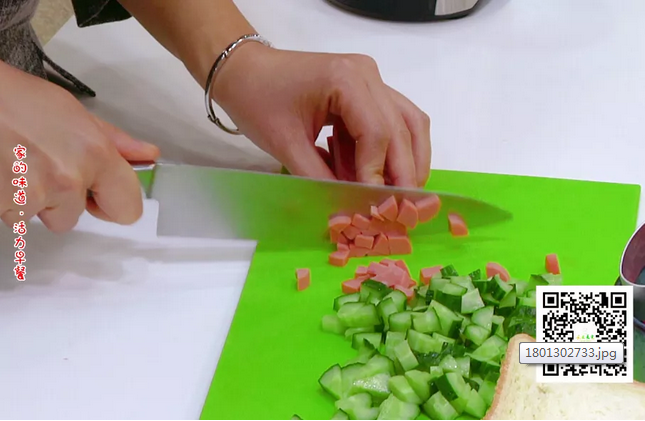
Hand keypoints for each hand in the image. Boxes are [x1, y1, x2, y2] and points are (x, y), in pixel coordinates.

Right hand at [0, 61, 159, 232]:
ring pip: (42, 217)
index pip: (128, 209)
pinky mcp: (6, 205)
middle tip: (41, 165)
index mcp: (94, 154)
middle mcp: (69, 178)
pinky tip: (3, 170)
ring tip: (16, 163)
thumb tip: (148, 156)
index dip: (111, 204)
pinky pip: (15, 217)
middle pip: (74, 218)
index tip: (97, 194)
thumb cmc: (16, 99)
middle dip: (61, 201)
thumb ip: (114, 141)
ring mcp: (34, 195)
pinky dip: (7, 200)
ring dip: (31, 200)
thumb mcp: (73, 112)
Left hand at [211, 43, 430, 187]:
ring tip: (401, 193)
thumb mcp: (286, 146)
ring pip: (409, 122)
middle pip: (403, 127)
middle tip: (402, 208)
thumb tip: (351, 207)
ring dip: (409, 159)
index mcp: (346, 79)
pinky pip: (394, 119)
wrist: (243, 72)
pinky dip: (391, 149)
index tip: (375, 205)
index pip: (378, 132)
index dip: (378, 173)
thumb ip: (321, 178)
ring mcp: (370, 78)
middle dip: (404, 171)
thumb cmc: (256, 102)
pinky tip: (376, 173)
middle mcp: (367, 73)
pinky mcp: (367, 88)